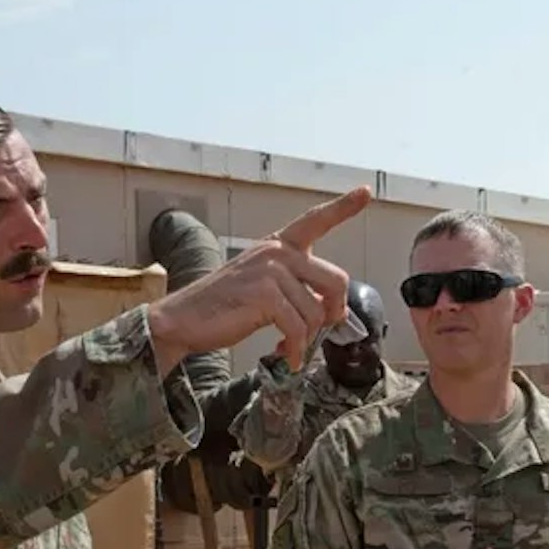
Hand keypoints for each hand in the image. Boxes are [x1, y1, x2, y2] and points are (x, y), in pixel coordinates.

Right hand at [148, 186, 370, 372]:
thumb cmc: (225, 308)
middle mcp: (277, 251)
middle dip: (333, 312)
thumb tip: (334, 311)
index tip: (365, 192)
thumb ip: (300, 290)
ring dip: (307, 338)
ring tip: (289, 345)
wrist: (183, 320)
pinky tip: (286, 356)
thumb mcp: (267, 289)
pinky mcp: (264, 294)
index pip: (317, 220)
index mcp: (279, 245)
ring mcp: (270, 270)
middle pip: (336, 280)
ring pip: (317, 312)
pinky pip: (299, 328)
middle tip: (320, 330)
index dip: (344, 206)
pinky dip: (296, 349)